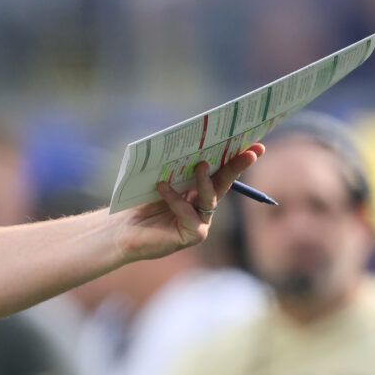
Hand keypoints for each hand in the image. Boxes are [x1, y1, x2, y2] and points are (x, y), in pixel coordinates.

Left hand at [113, 146, 263, 262]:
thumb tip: (189, 140)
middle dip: (237, 166)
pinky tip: (162, 187)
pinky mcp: (192, 235)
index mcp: (198, 191)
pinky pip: (189, 214)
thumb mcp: (159, 178)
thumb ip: (175, 165)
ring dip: (205, 180)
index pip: (220, 172)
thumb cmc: (138, 203)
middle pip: (224, 183)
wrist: (121, 231)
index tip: (254, 144)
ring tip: (200, 164)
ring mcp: (201, 222)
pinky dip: (175, 200)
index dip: (236, 158)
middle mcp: (203, 206)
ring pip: (210, 198)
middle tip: (250, 152)